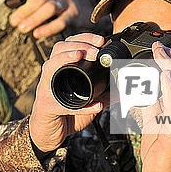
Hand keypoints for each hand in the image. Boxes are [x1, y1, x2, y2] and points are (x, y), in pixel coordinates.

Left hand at [9, 0, 95, 38]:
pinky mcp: (73, 13)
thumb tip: (13, 13)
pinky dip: (48, 29)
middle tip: (14, 21)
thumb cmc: (52, 0)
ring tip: (23, 27)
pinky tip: (38, 33)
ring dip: (35, 19)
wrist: (77, 6)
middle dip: (26, 10)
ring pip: (50, 8)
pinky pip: (60, 22)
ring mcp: (66, 0)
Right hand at [29, 33, 106, 152]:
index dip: (84, 38)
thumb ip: (104, 93)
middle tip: (96, 51)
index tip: (101, 40)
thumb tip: (125, 87)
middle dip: (77, 45)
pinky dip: (80, 106)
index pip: (69, 44)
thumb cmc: (67, 112)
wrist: (50, 133)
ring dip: (65, 58)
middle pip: (58, 49)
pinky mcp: (47, 106)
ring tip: (79, 55)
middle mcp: (51, 75)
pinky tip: (95, 105)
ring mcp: (46, 89)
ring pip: (50, 67)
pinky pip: (62, 104)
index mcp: (61, 68)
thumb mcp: (88, 99)